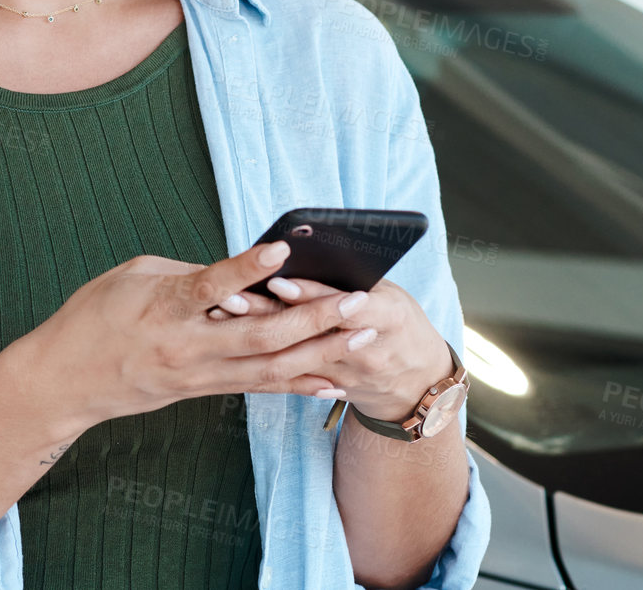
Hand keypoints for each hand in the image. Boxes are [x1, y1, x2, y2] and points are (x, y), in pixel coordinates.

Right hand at [5, 241, 364, 436]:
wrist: (64, 380)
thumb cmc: (93, 316)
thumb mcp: (134, 275)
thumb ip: (187, 273)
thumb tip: (237, 273)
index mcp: (164, 308)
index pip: (212, 285)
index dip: (248, 267)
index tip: (283, 247)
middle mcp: (187, 346)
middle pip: (261, 335)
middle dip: (314, 318)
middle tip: (357, 300)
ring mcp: (198, 374)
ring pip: (270, 366)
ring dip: (321, 351)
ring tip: (362, 334)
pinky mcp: (202, 390)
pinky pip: (259, 386)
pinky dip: (299, 382)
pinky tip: (333, 378)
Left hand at [214, 274, 452, 420]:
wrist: (421, 384)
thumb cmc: (400, 323)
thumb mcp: (391, 295)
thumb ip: (352, 281)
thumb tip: (305, 253)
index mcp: (391, 317)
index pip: (345, 304)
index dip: (309, 293)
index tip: (276, 280)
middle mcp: (369, 350)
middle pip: (310, 331)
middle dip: (266, 312)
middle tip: (228, 296)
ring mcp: (351, 375)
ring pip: (294, 355)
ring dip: (255, 335)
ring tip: (221, 314)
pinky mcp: (334, 389)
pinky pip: (294, 376)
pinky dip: (262, 357)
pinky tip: (230, 345)